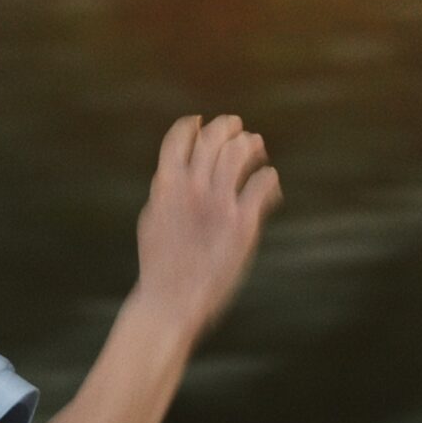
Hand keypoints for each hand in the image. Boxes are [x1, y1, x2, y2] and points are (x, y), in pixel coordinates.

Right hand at [132, 113, 283, 341]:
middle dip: (227, 128)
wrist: (171, 300)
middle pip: (214, 139)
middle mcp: (193, 188)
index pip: (179, 139)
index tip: (200, 122)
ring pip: (240, 153)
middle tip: (238, 129)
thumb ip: (164, 193)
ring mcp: (220, 204)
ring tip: (257, 149)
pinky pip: (263, 184)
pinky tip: (269, 185)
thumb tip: (169, 173)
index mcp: (166, 186)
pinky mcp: (243, 223)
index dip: (190, 126)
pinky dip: (268, 179)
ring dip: (251, 146)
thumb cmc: (160, 265)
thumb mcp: (152, 221)